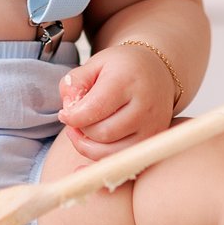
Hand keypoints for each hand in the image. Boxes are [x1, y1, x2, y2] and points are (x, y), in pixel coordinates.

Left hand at [56, 42, 177, 158]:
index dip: (72, 116)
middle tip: (75, 120)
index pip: (94, 109)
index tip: (65, 113)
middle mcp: (144, 106)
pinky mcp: (153, 141)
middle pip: (102, 133)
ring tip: (83, 132)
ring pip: (111, 153)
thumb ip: (75, 82)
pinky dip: (102, 159)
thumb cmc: (123, 68)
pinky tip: (92, 147)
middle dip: (81, 131)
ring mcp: (152, 127)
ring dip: (89, 147)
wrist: (158, 72)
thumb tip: (68, 107)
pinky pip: (123, 161)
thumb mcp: (96, 63)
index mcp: (127, 81)